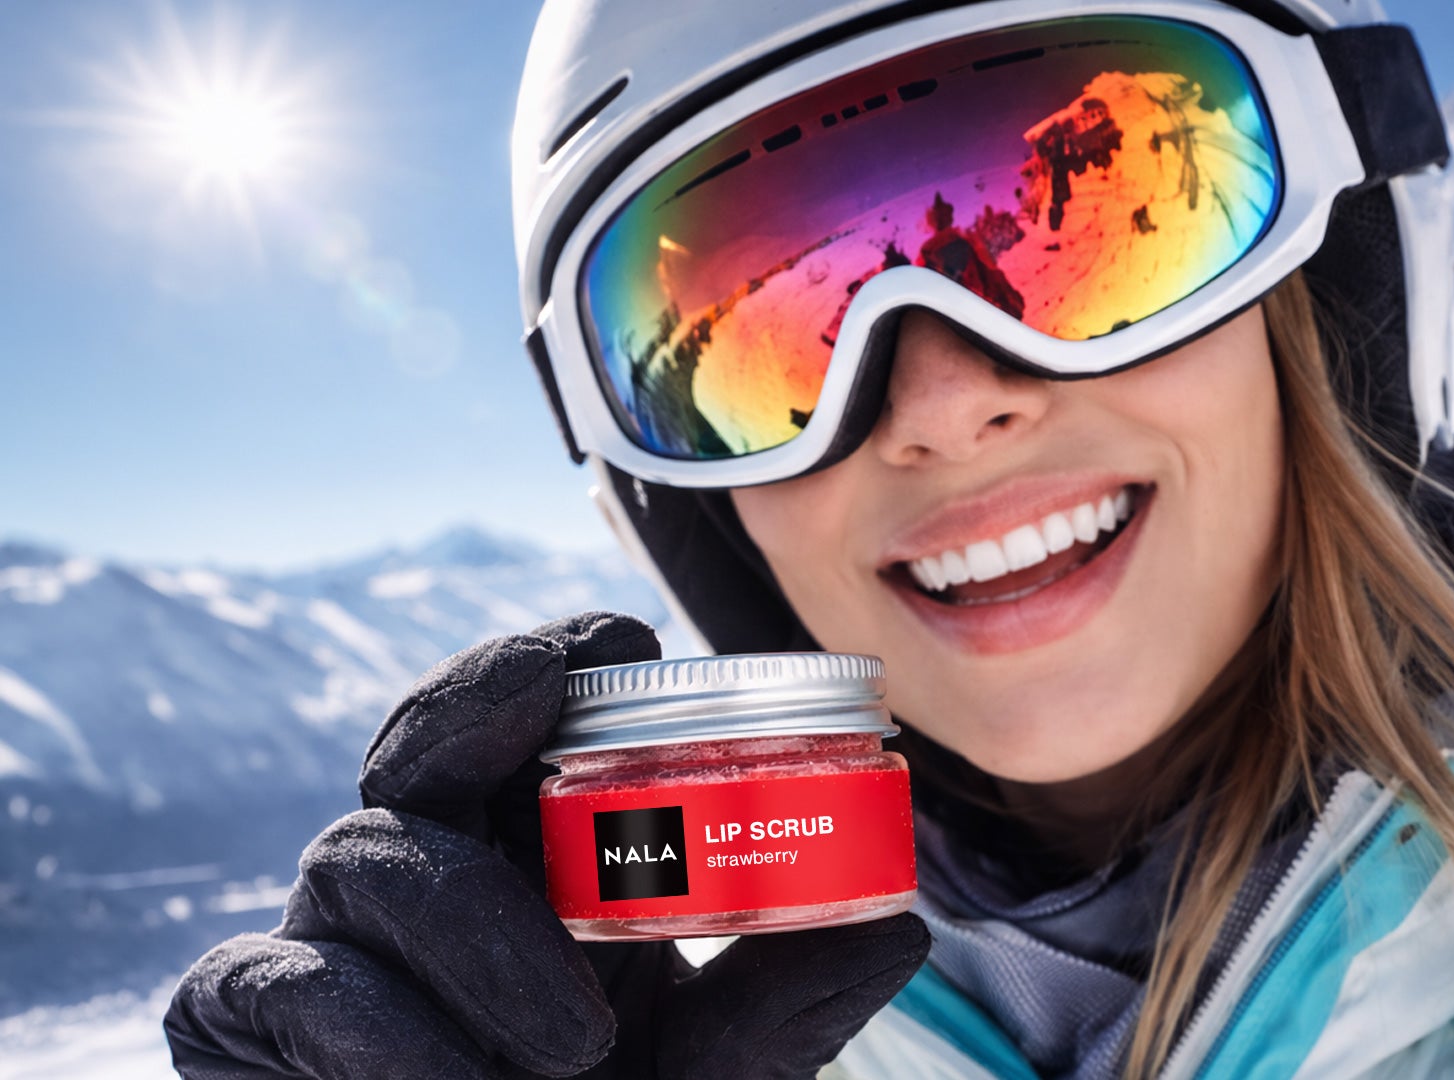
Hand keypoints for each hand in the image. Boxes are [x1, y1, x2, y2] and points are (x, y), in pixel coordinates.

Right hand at [164, 612, 928, 1078]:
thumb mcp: (706, 1075)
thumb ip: (782, 1012)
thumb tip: (904, 927)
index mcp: (532, 873)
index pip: (525, 728)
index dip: (558, 662)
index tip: (624, 631)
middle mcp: (427, 887)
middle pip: (424, 743)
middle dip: (481, 694)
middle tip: (547, 685)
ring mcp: (328, 945)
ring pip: (367, 854)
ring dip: (479, 933)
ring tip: (574, 1049)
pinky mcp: (246, 1020)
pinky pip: (287, 978)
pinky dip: (372, 1029)